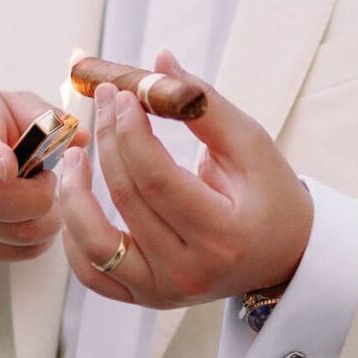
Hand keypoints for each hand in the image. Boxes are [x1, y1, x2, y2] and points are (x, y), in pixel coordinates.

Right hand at [0, 89, 91, 283]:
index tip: (9, 166)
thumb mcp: (12, 106)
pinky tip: (35, 217)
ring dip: (47, 219)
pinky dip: (39, 238)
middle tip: (47, 180)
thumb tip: (81, 138)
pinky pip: (17, 252)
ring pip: (14, 233)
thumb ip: (47, 117)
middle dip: (39, 196)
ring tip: (45, 199)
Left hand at [55, 50, 312, 309]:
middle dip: (108, 140)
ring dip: (74, 195)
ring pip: (95, 244)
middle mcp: (190, 271)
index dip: (130, 131)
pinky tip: (76, 199)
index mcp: (224, 234)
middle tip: (103, 99)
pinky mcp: (145, 297)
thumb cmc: (270, 195)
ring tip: (77, 155)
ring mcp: (163, 291)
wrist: (282, 255)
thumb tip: (159, 60)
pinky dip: (74, 237)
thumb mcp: (251, 145)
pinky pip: (91, 273)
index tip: (121, 94)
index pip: (157, 178)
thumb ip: (204, 104)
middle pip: (127, 199)